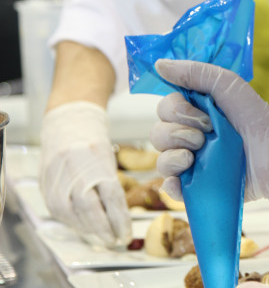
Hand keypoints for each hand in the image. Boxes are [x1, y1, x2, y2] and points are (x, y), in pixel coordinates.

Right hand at [40, 101, 131, 247]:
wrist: (66, 125)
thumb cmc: (93, 142)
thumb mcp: (108, 159)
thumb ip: (111, 186)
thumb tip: (120, 218)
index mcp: (95, 160)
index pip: (111, 197)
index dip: (120, 220)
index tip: (127, 235)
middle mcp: (74, 169)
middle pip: (89, 208)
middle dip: (103, 229)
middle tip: (115, 240)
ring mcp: (56, 178)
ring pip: (72, 214)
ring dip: (89, 230)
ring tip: (103, 237)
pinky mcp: (45, 186)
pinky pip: (59, 211)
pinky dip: (74, 222)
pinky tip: (85, 227)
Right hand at [151, 59, 268, 202]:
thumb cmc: (255, 115)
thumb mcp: (227, 85)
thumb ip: (195, 72)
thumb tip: (159, 65)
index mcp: (193, 113)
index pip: (164, 109)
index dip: (175, 110)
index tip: (201, 113)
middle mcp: (188, 137)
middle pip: (158, 134)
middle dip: (178, 133)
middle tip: (206, 133)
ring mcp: (192, 163)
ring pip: (161, 161)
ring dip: (174, 156)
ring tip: (197, 155)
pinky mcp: (198, 187)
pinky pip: (169, 188)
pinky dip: (170, 184)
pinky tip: (183, 177)